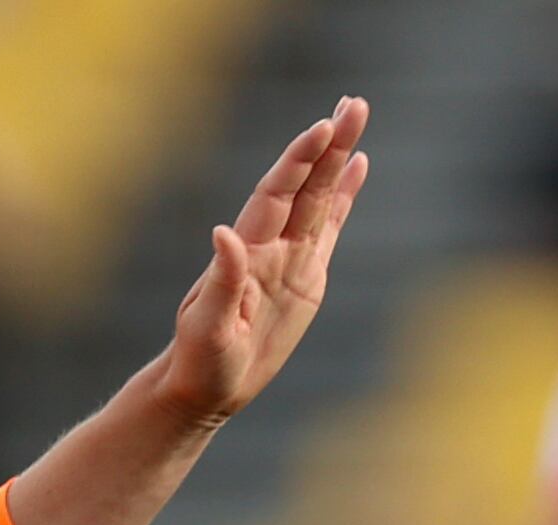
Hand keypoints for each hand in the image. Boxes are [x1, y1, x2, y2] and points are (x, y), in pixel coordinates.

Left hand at [151, 99, 368, 426]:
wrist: (205, 387)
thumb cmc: (199, 361)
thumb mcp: (207, 325)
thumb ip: (220, 280)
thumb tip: (222, 233)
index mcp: (247, 253)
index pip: (276, 194)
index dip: (298, 161)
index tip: (323, 128)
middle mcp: (270, 246)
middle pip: (305, 185)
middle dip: (328, 145)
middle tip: (354, 104)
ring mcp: (290, 258)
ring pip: (320, 197)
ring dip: (338, 159)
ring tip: (357, 115)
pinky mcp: (306, 276)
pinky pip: (330, 226)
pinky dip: (344, 195)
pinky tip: (359, 166)